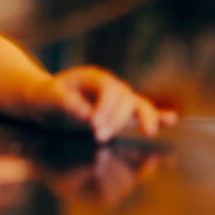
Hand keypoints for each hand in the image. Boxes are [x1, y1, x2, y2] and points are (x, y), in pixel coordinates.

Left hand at [25, 66, 177, 141]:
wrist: (44, 100)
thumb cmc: (46, 97)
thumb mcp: (49, 98)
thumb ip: (67, 104)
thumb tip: (87, 116)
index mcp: (93, 77)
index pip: (110, 90)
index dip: (106, 108)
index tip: (93, 126)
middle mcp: (110, 86)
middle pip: (127, 99)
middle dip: (118, 119)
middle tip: (99, 137)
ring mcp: (118, 98)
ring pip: (139, 105)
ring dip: (143, 119)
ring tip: (147, 132)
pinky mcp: (121, 112)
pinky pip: (142, 111)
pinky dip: (157, 116)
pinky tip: (171, 119)